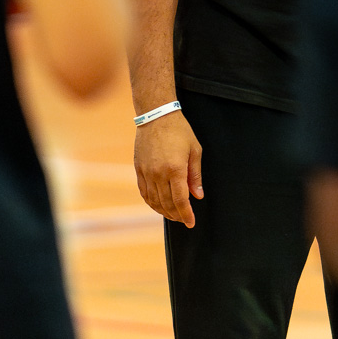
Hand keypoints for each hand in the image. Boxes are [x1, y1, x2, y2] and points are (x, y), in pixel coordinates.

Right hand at [134, 111, 203, 227]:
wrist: (156, 115)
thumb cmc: (180, 131)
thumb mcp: (194, 150)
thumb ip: (195, 175)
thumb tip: (198, 196)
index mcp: (175, 169)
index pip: (180, 200)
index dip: (186, 214)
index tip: (191, 222)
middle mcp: (159, 173)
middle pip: (166, 203)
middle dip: (176, 215)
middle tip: (184, 219)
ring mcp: (147, 172)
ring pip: (154, 200)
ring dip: (164, 211)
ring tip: (173, 215)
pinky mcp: (139, 169)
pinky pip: (144, 192)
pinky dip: (151, 202)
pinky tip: (158, 206)